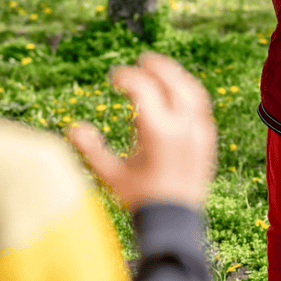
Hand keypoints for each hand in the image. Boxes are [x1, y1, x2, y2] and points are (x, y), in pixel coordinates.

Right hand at [69, 52, 216, 211]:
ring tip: (161, 70)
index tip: (113, 77)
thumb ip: (91, 150)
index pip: (143, 89)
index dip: (126, 77)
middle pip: (173, 82)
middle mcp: (183, 128)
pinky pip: (202, 106)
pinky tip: (178, 92)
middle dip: (157, 67)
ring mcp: (199, 132)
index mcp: (158, 133)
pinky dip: (189, 93)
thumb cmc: (141, 199)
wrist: (176, 221)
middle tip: (143, 59)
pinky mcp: (208, 139)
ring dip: (176, 76)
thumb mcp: (111, 176)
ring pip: (193, 91)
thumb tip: (72, 127)